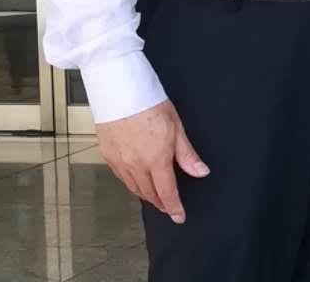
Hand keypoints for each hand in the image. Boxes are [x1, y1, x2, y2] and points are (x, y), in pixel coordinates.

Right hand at [95, 100, 208, 223]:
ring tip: (155, 198)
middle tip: (169, 207)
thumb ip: (187, 155)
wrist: (119, 93)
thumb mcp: (177, 128)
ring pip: (134, 188)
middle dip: (161, 203)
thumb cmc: (149, 105)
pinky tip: (137, 182)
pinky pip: (122, 179)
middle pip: (149, 193)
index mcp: (156, 159)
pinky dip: (132, 185)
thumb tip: (201, 171)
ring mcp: (120, 163)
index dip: (174, 206)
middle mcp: (136, 165)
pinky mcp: (108, 157)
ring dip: (146, 196)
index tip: (179, 216)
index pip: (167, 192)